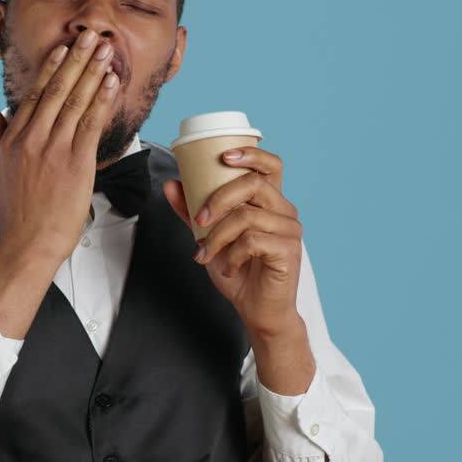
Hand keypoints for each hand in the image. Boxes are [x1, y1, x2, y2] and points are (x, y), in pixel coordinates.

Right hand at [0, 29, 119, 264]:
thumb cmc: (15, 210)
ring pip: (76, 101)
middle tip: (90, 37)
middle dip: (76, 60)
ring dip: (93, 73)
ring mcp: (55, 150)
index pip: (35, 94)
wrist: (27, 243)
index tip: (62, 48)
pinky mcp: (76, 163)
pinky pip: (91, 124)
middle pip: (57, 90)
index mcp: (14, 138)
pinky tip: (110, 83)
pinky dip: (102, 100)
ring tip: (105, 51)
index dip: (51, 68)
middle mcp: (33, 139)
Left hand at [162, 147, 303, 334]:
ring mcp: (289, 230)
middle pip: (254, 184)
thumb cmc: (237, 270)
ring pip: (247, 216)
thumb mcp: (208, 237)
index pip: (270, 165)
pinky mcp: (288, 250)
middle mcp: (283, 211)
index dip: (251, 154)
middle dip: (219, 198)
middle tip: (198, 220)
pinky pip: (253, 241)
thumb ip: (192, 211)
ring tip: (206, 253)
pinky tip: (228, 267)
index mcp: (269, 201)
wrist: (256, 308)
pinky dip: (232, 254)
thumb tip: (172, 184)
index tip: (224, 156)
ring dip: (218, 236)